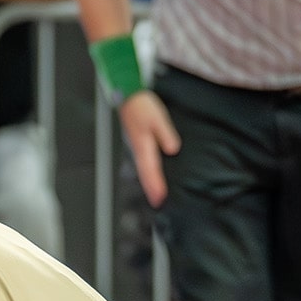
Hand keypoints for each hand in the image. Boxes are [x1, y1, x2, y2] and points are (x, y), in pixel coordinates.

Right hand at [118, 91, 180, 207]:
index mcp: (143, 145)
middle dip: (151, 188)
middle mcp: (138, 149)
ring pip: (143, 169)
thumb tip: (172, 148)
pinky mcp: (138, 143)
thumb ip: (166, 134)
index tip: (160, 198)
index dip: (155, 184)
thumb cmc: (142, 107)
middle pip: (144, 174)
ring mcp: (136, 147)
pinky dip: (148, 172)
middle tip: (158, 202)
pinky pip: (143, 162)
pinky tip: (152, 174)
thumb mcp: (158, 118)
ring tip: (155, 194)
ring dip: (149, 182)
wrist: (128, 97)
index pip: (150, 169)